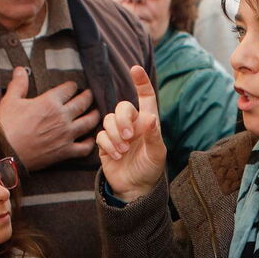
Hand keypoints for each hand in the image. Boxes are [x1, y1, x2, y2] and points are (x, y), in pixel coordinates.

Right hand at [0, 67, 99, 170]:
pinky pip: (84, 147)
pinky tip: (90, 139)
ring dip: (94, 116)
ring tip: (95, 112)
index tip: (73, 86)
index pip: (69, 88)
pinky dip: (90, 142)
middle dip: (88, 96)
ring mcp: (66, 134)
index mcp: (50, 102)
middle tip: (89, 95)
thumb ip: (19, 84)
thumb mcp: (10, 100)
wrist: (5, 152)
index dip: (72, 86)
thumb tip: (20, 69)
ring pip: (89, 122)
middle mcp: (62, 116)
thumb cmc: (7, 126)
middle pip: (83, 102)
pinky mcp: (65, 151)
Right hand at [96, 65, 165, 202]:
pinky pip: (101, 135)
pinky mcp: (105, 144)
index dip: (141, 82)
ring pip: (108, 119)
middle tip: (129, 136)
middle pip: (122, 107)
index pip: (145, 97)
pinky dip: (108, 144)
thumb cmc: (150, 169)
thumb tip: (150, 118)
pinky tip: (116, 156)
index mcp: (148, 122)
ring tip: (123, 150)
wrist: (134, 188)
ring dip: (115, 134)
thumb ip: (154, 136)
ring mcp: (117, 133)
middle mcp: (132, 124)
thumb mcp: (157, 155)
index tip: (135, 69)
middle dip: (123, 119)